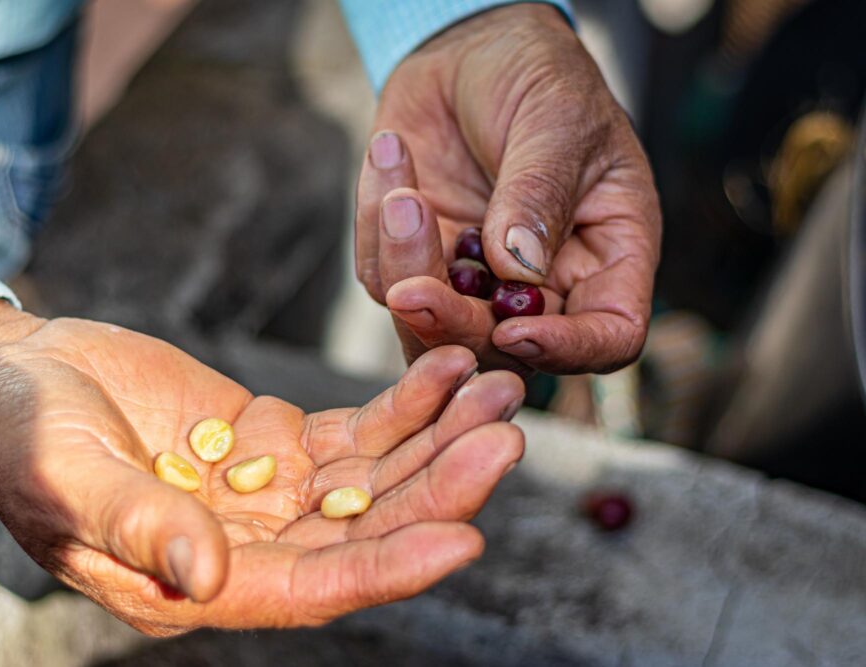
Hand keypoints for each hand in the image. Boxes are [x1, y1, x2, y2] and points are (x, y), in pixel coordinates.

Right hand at [0, 301, 524, 634]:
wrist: (11, 379)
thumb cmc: (18, 440)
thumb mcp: (65, 481)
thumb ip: (138, 526)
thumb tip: (207, 575)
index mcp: (201, 582)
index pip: (317, 588)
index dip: (391, 566)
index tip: (467, 535)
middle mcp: (251, 546)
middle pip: (368, 527)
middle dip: (439, 485)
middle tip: (505, 435)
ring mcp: (270, 490)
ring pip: (375, 475)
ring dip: (439, 436)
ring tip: (496, 389)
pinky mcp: (275, 436)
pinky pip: (355, 430)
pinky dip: (403, 403)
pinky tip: (447, 370)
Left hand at [355, 4, 660, 375]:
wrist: (471, 49)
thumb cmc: (538, 76)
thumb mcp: (557, 119)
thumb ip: (540, 193)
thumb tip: (518, 269)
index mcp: (606, 255)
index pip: (608, 335)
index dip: (566, 349)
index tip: (514, 330)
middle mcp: (543, 282)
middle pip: (505, 352)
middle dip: (454, 326)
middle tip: (414, 290)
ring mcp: (476, 277)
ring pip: (431, 326)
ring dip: (405, 268)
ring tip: (401, 193)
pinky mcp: (420, 257)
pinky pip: (382, 274)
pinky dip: (376, 224)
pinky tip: (392, 158)